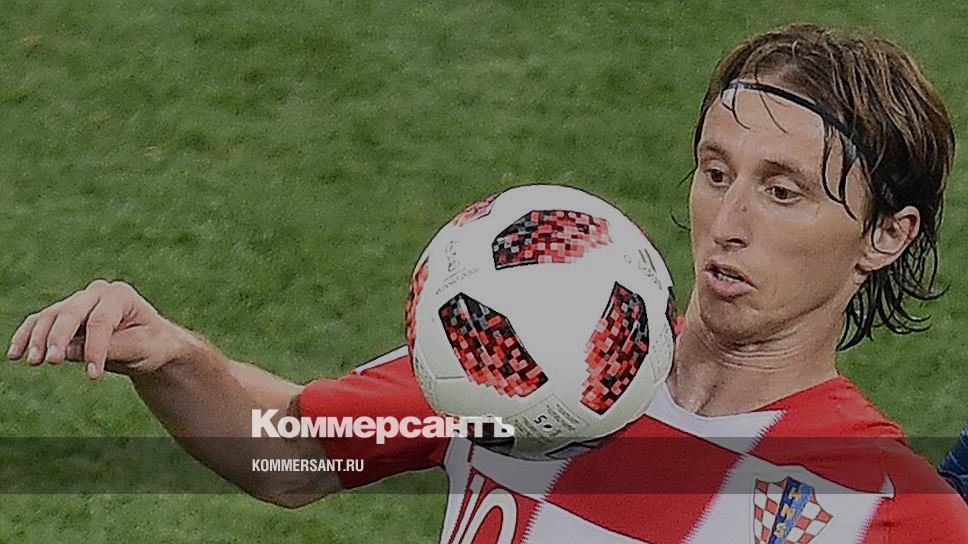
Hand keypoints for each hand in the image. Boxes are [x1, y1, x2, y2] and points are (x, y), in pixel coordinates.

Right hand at [7, 280, 188, 378]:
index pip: (101, 321)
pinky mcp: (64, 316)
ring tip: (32, 362)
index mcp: (121, 296)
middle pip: (71, 313)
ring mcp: (78, 303)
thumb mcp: (140, 349)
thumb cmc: (150, 344)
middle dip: (58, 337)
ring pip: (51, 317)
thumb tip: (67, 351)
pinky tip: (15, 354)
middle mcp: (96, 294)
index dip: (95, 348)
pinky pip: (40, 322)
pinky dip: (27, 336)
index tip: (93, 376)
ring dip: (38, 339)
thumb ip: (108, 348)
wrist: (150, 344)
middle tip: (50, 361)